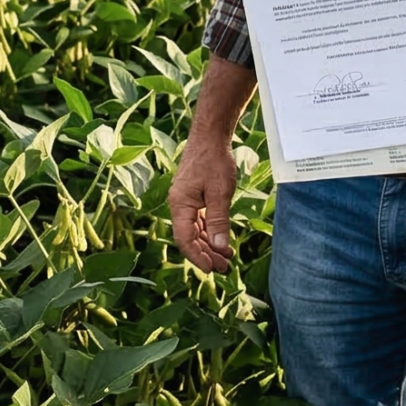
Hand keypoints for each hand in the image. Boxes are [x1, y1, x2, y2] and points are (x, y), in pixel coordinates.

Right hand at [167, 136, 238, 272]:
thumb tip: (220, 247)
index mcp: (180, 205)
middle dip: (206, 254)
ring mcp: (185, 201)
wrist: (210, 136)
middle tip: (224, 268)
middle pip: (189, 238)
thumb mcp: (220, 192)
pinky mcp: (193, 197)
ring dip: (209, 245)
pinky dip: (210, 232)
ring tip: (226, 258)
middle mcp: (179, 205)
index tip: (212, 269)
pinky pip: (199, 221)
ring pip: (195, 231)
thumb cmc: (214, 160)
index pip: (184, 239)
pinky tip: (222, 240)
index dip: (197, 257)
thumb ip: (219, 220)